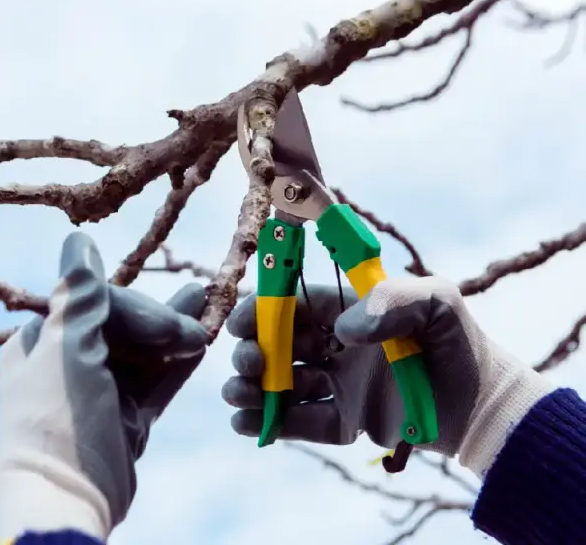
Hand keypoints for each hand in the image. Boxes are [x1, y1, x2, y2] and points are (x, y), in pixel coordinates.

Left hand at [0, 231, 208, 541]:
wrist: (66, 496)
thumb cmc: (57, 416)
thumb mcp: (67, 348)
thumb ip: (80, 295)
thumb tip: (78, 240)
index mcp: (43, 341)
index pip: (95, 302)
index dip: (135, 307)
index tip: (166, 324)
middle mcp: (69, 362)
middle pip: (123, 324)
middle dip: (161, 321)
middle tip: (194, 331)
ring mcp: (100, 392)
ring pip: (145, 351)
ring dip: (176, 332)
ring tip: (211, 306)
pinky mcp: (126, 419)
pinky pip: (156, 382)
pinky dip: (178, 365)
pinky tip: (204, 343)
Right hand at [220, 276, 553, 475]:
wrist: (484, 406)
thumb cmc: (458, 344)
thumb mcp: (436, 303)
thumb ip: (392, 300)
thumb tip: (343, 330)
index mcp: (348, 313)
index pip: (292, 306)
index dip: (261, 311)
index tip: (241, 323)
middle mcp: (336, 348)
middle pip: (277, 346)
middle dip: (252, 353)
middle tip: (250, 363)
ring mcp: (338, 386)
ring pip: (281, 386)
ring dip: (251, 389)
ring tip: (238, 395)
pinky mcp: (345, 423)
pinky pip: (301, 424)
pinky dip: (271, 424)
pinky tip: (248, 424)